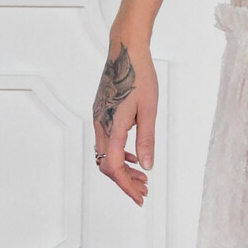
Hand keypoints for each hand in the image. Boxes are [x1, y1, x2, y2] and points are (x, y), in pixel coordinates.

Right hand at [92, 33, 157, 205]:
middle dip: (125, 181)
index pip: (115, 167)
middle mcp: (100, 124)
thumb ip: (146, 140)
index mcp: (112, 126)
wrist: (125, 50)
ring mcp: (98, 118)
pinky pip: (107, 141)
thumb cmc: (140, 76)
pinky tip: (135, 156)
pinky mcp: (101, 112)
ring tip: (142, 177)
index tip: (140, 197)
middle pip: (108, 164)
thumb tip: (147, 167)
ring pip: (107, 154)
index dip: (127, 186)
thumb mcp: (149, 110)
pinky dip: (120, 153)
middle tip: (144, 191)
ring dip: (123, 168)